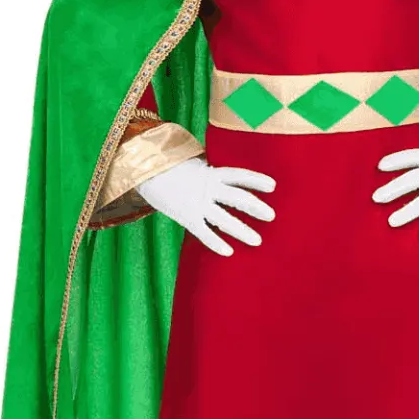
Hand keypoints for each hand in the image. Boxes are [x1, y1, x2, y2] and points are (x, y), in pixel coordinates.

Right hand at [136, 156, 275, 256]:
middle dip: (256, 207)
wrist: (145, 172)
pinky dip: (216, 243)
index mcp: (211, 172)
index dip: (256, 180)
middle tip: (272, 216)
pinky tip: (229, 252)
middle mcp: (207, 187)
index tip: (273, 186)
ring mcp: (197, 203)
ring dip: (242, 230)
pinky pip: (204, 233)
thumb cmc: (173, 170)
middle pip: (237, 197)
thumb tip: (231, 181)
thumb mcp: (195, 166)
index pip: (238, 175)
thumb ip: (212, 175)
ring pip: (224, 219)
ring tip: (257, 240)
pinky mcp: (186, 217)